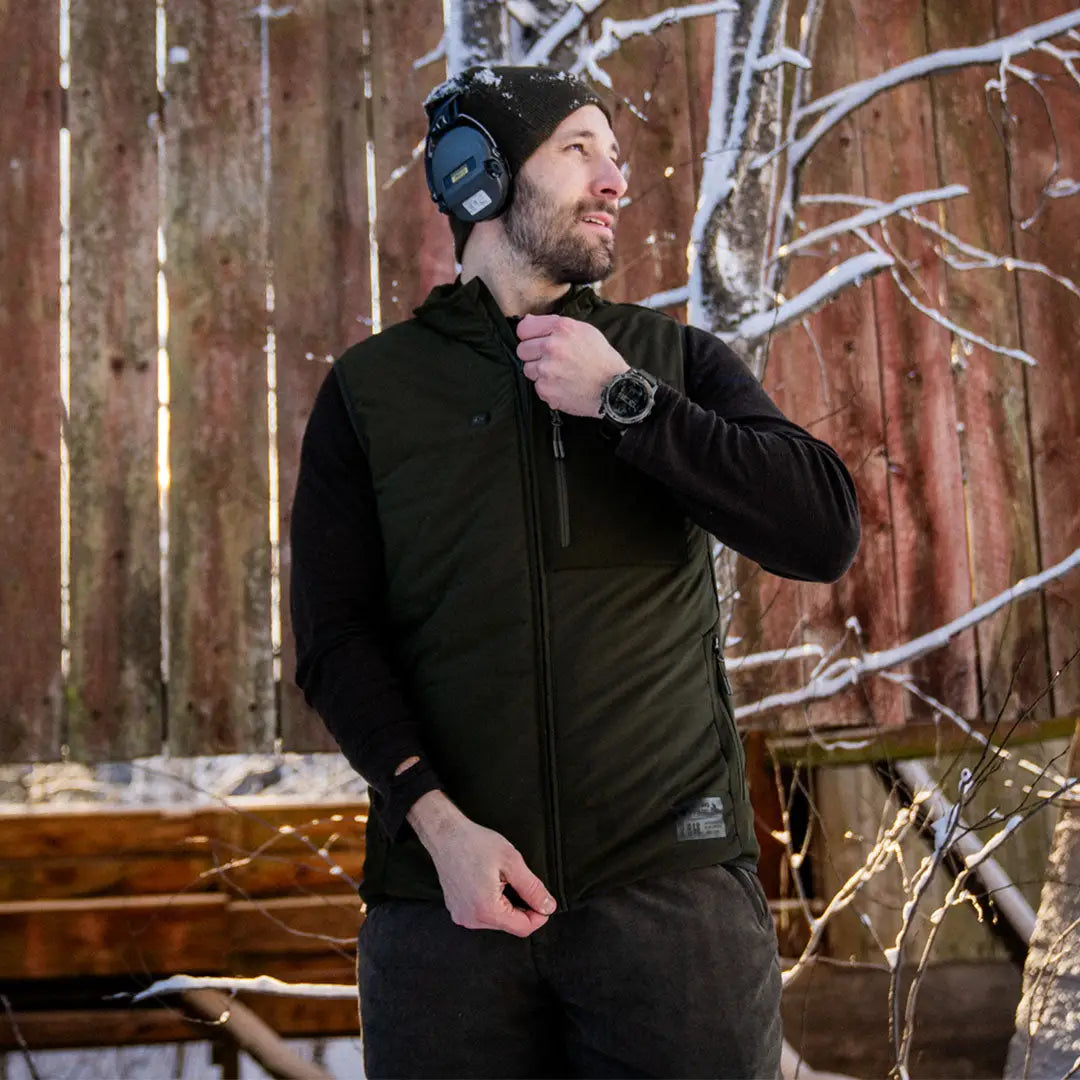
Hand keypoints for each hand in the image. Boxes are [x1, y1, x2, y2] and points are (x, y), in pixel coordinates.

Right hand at [407, 790, 555, 936]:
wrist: (445, 834)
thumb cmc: (475, 843)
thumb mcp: (511, 862)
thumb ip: (532, 888)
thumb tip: (548, 907)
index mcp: (486, 910)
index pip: (523, 928)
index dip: (539, 915)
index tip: (544, 900)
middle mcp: (471, 919)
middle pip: (510, 925)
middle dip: (522, 907)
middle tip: (518, 880)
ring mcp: (461, 916)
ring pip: (496, 920)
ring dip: (506, 905)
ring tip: (500, 879)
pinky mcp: (456, 910)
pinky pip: (482, 914)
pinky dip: (491, 903)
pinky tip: (488, 883)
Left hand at [516, 314, 628, 416]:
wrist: (614, 388)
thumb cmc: (602, 360)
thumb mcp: (585, 331)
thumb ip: (556, 325)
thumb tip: (529, 321)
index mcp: (561, 328)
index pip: (524, 328)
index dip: (528, 336)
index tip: (534, 341)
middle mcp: (552, 346)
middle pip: (522, 350)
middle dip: (533, 355)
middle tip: (550, 361)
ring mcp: (547, 369)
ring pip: (528, 369)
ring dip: (540, 373)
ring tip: (560, 374)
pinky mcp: (546, 389)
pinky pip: (537, 387)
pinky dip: (548, 388)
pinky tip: (563, 386)